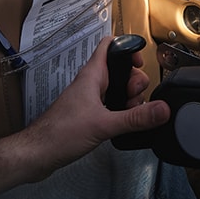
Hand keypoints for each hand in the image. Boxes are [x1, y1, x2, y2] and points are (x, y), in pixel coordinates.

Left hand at [16, 35, 170, 178]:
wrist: (37, 153)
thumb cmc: (59, 134)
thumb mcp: (104, 125)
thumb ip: (135, 118)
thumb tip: (161, 109)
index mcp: (92, 76)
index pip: (110, 45)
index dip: (128, 47)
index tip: (140, 63)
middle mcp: (90, 84)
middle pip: (119, 69)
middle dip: (134, 81)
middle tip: (135, 97)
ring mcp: (88, 98)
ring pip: (115, 88)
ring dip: (128, 98)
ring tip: (129, 112)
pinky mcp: (87, 113)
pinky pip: (109, 103)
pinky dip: (119, 110)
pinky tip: (121, 123)